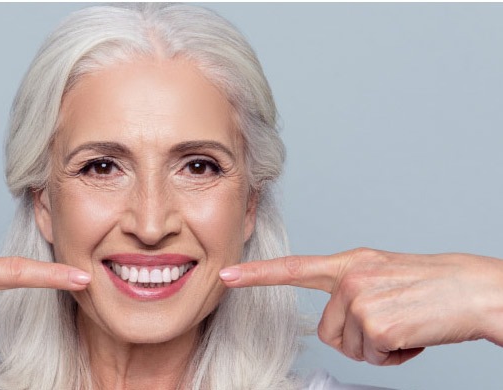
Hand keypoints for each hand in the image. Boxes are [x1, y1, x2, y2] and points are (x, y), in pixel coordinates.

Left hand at [219, 248, 502, 364]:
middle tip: (392, 323)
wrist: (472, 289)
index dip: (256, 275)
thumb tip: (332, 322)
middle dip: (358, 339)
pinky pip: (372, 357)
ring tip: (405, 325)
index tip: (226, 276)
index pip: (294, 268)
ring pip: (349, 347)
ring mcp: (360, 298)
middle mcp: (349, 277)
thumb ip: (350, 289)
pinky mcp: (374, 322)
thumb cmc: (431, 286)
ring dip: (379, 347)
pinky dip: (395, 356)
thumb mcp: (383, 274)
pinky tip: (412, 334)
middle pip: (327, 331)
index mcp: (350, 263)